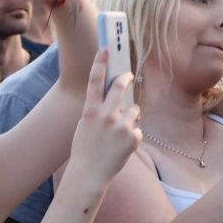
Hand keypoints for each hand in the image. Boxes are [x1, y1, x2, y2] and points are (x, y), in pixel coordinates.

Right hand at [66, 50, 141, 188]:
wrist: (88, 174)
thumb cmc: (85, 149)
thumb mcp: (85, 126)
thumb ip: (98, 111)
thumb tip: (118, 100)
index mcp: (89, 112)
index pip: (95, 82)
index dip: (100, 63)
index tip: (105, 48)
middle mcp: (105, 115)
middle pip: (120, 87)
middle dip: (125, 79)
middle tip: (127, 76)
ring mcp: (120, 126)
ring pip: (134, 110)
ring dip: (131, 117)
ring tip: (119, 133)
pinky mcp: (133, 137)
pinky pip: (137, 129)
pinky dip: (132, 137)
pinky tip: (122, 148)